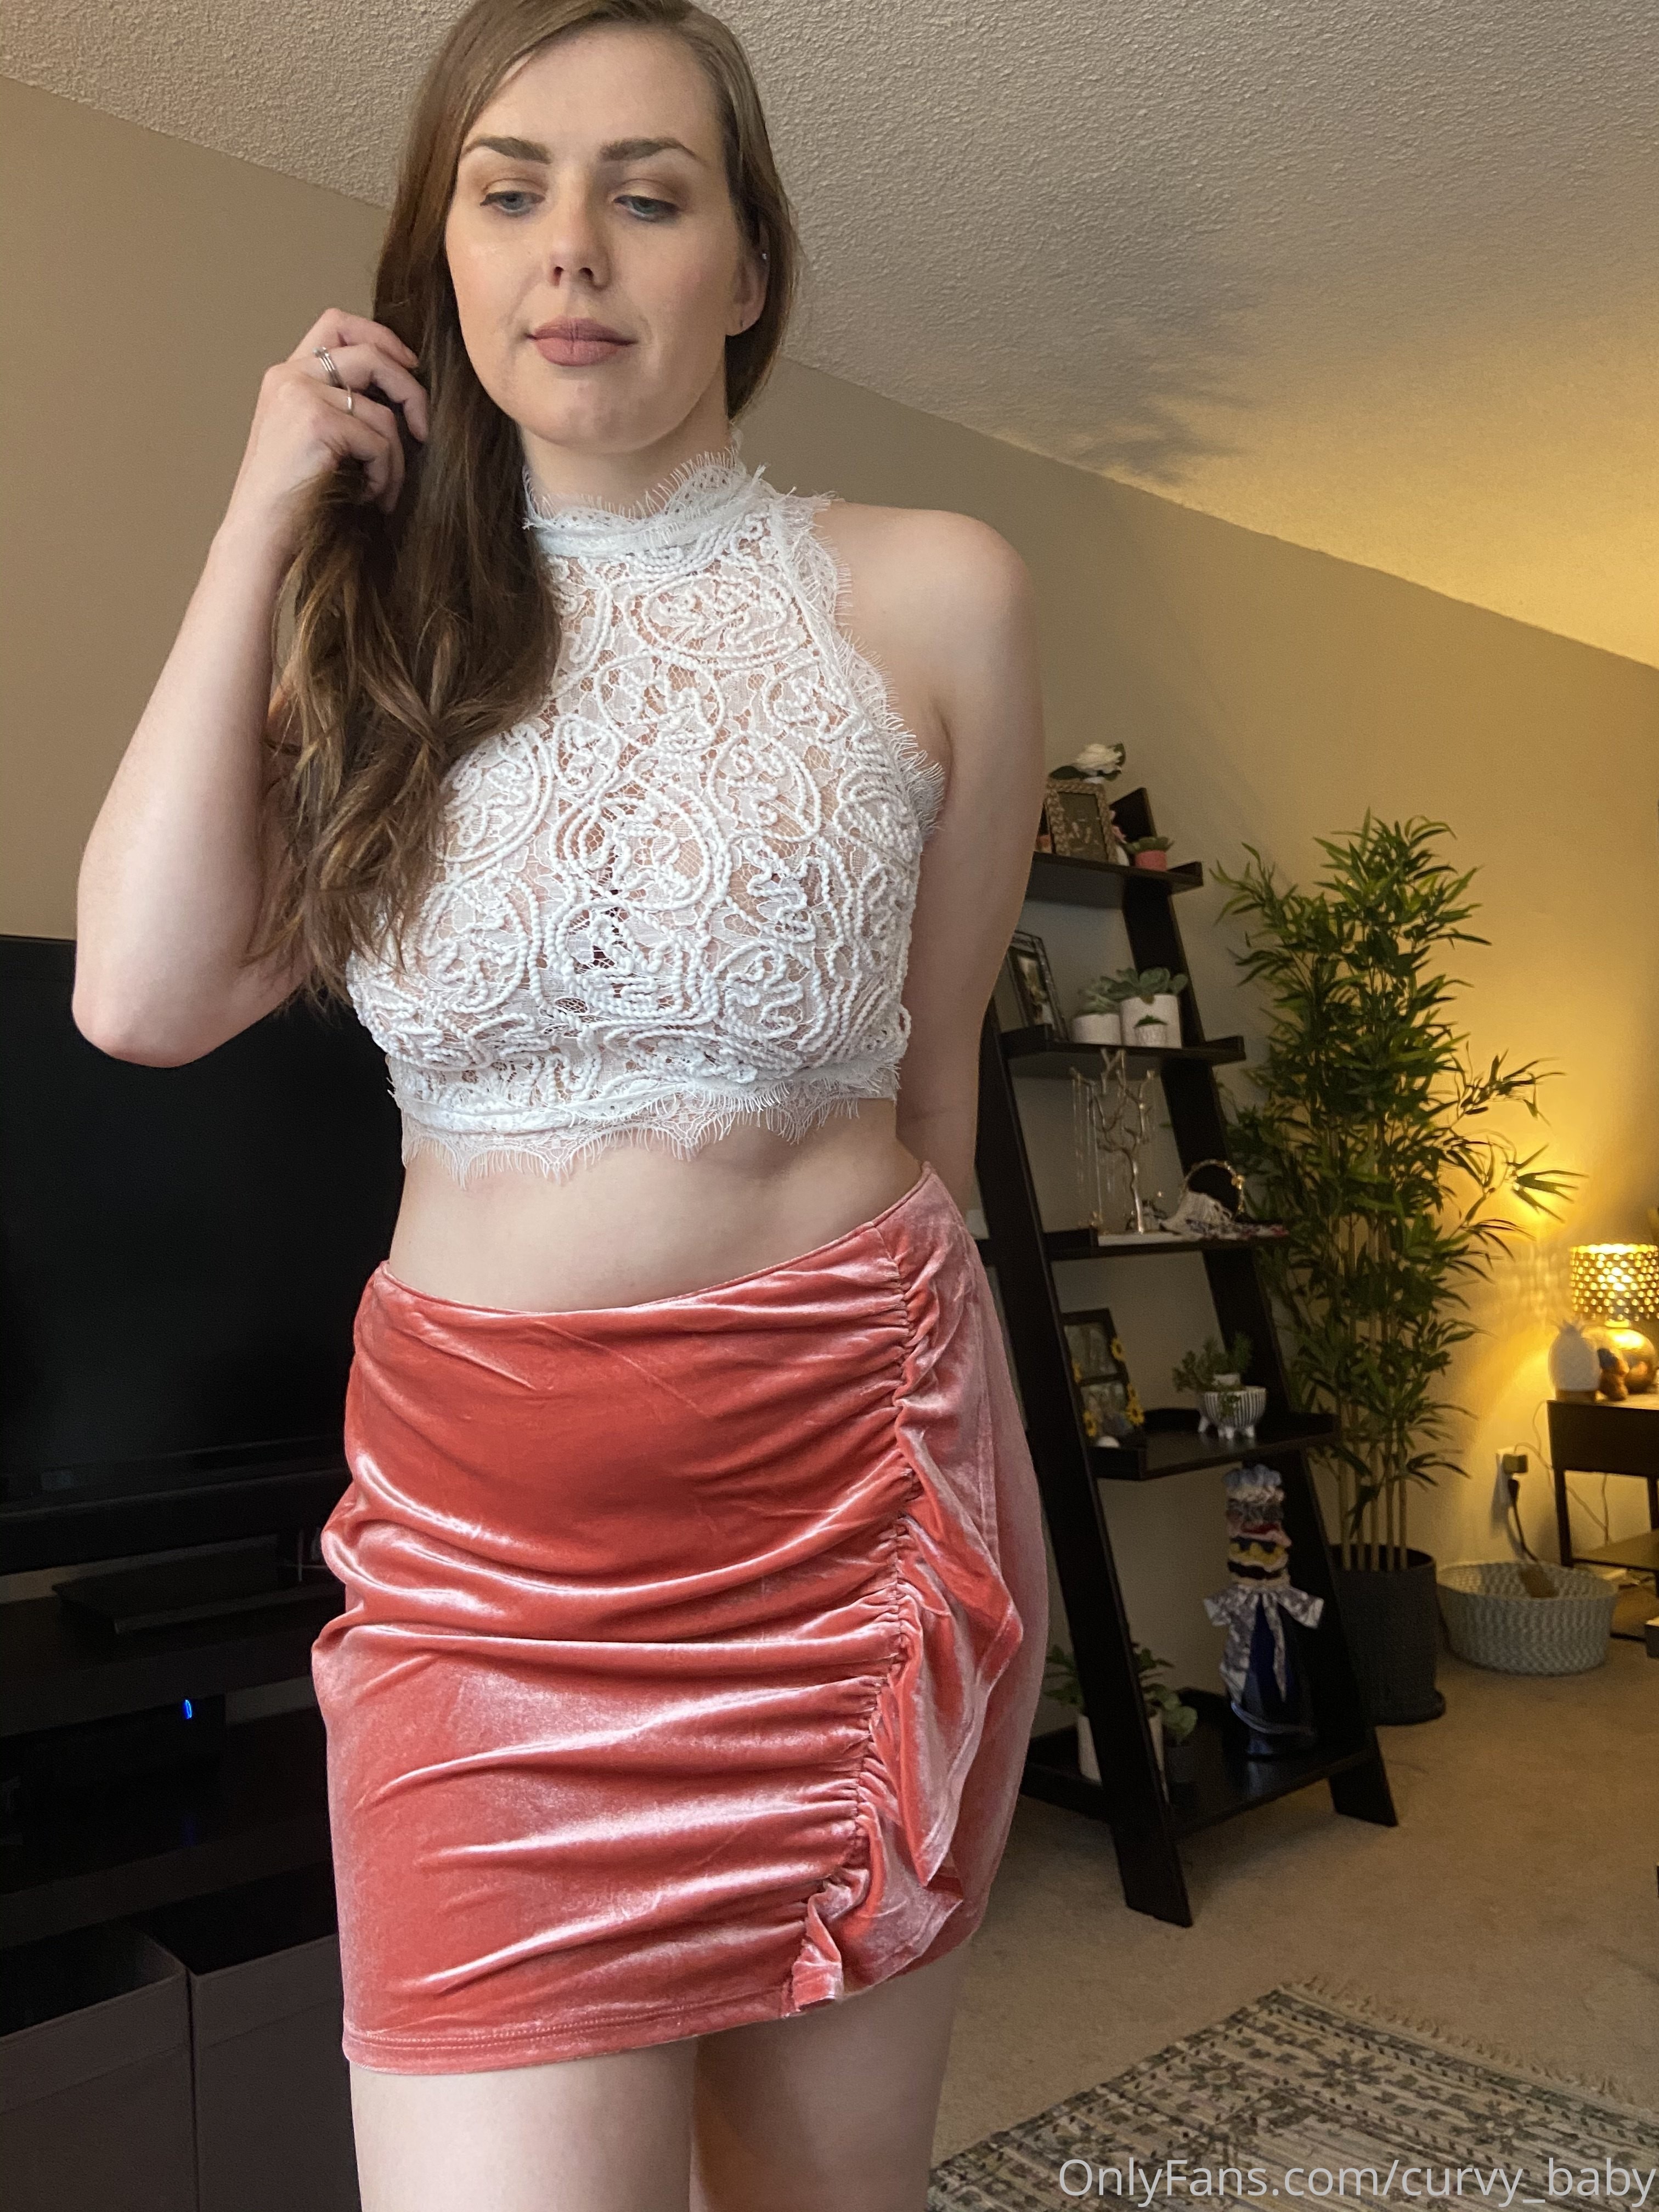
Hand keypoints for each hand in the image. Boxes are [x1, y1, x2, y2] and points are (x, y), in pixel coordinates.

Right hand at [222, 308, 430, 556]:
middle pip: (371, 353)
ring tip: (382, 490)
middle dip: (410, 391)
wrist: (260, 534)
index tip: (409, 366)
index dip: (382, 336)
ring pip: (382, 412)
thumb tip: (403, 392)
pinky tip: (366, 497)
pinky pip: (379, 442)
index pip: (337, 324)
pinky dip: (384, 476)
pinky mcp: (317, 421)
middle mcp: (290, 376)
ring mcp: (301, 394)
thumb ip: (341, 406)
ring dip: (395, 459)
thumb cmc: (295, 499)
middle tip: (423, 432)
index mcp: (287, 375)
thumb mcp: (314, 440)